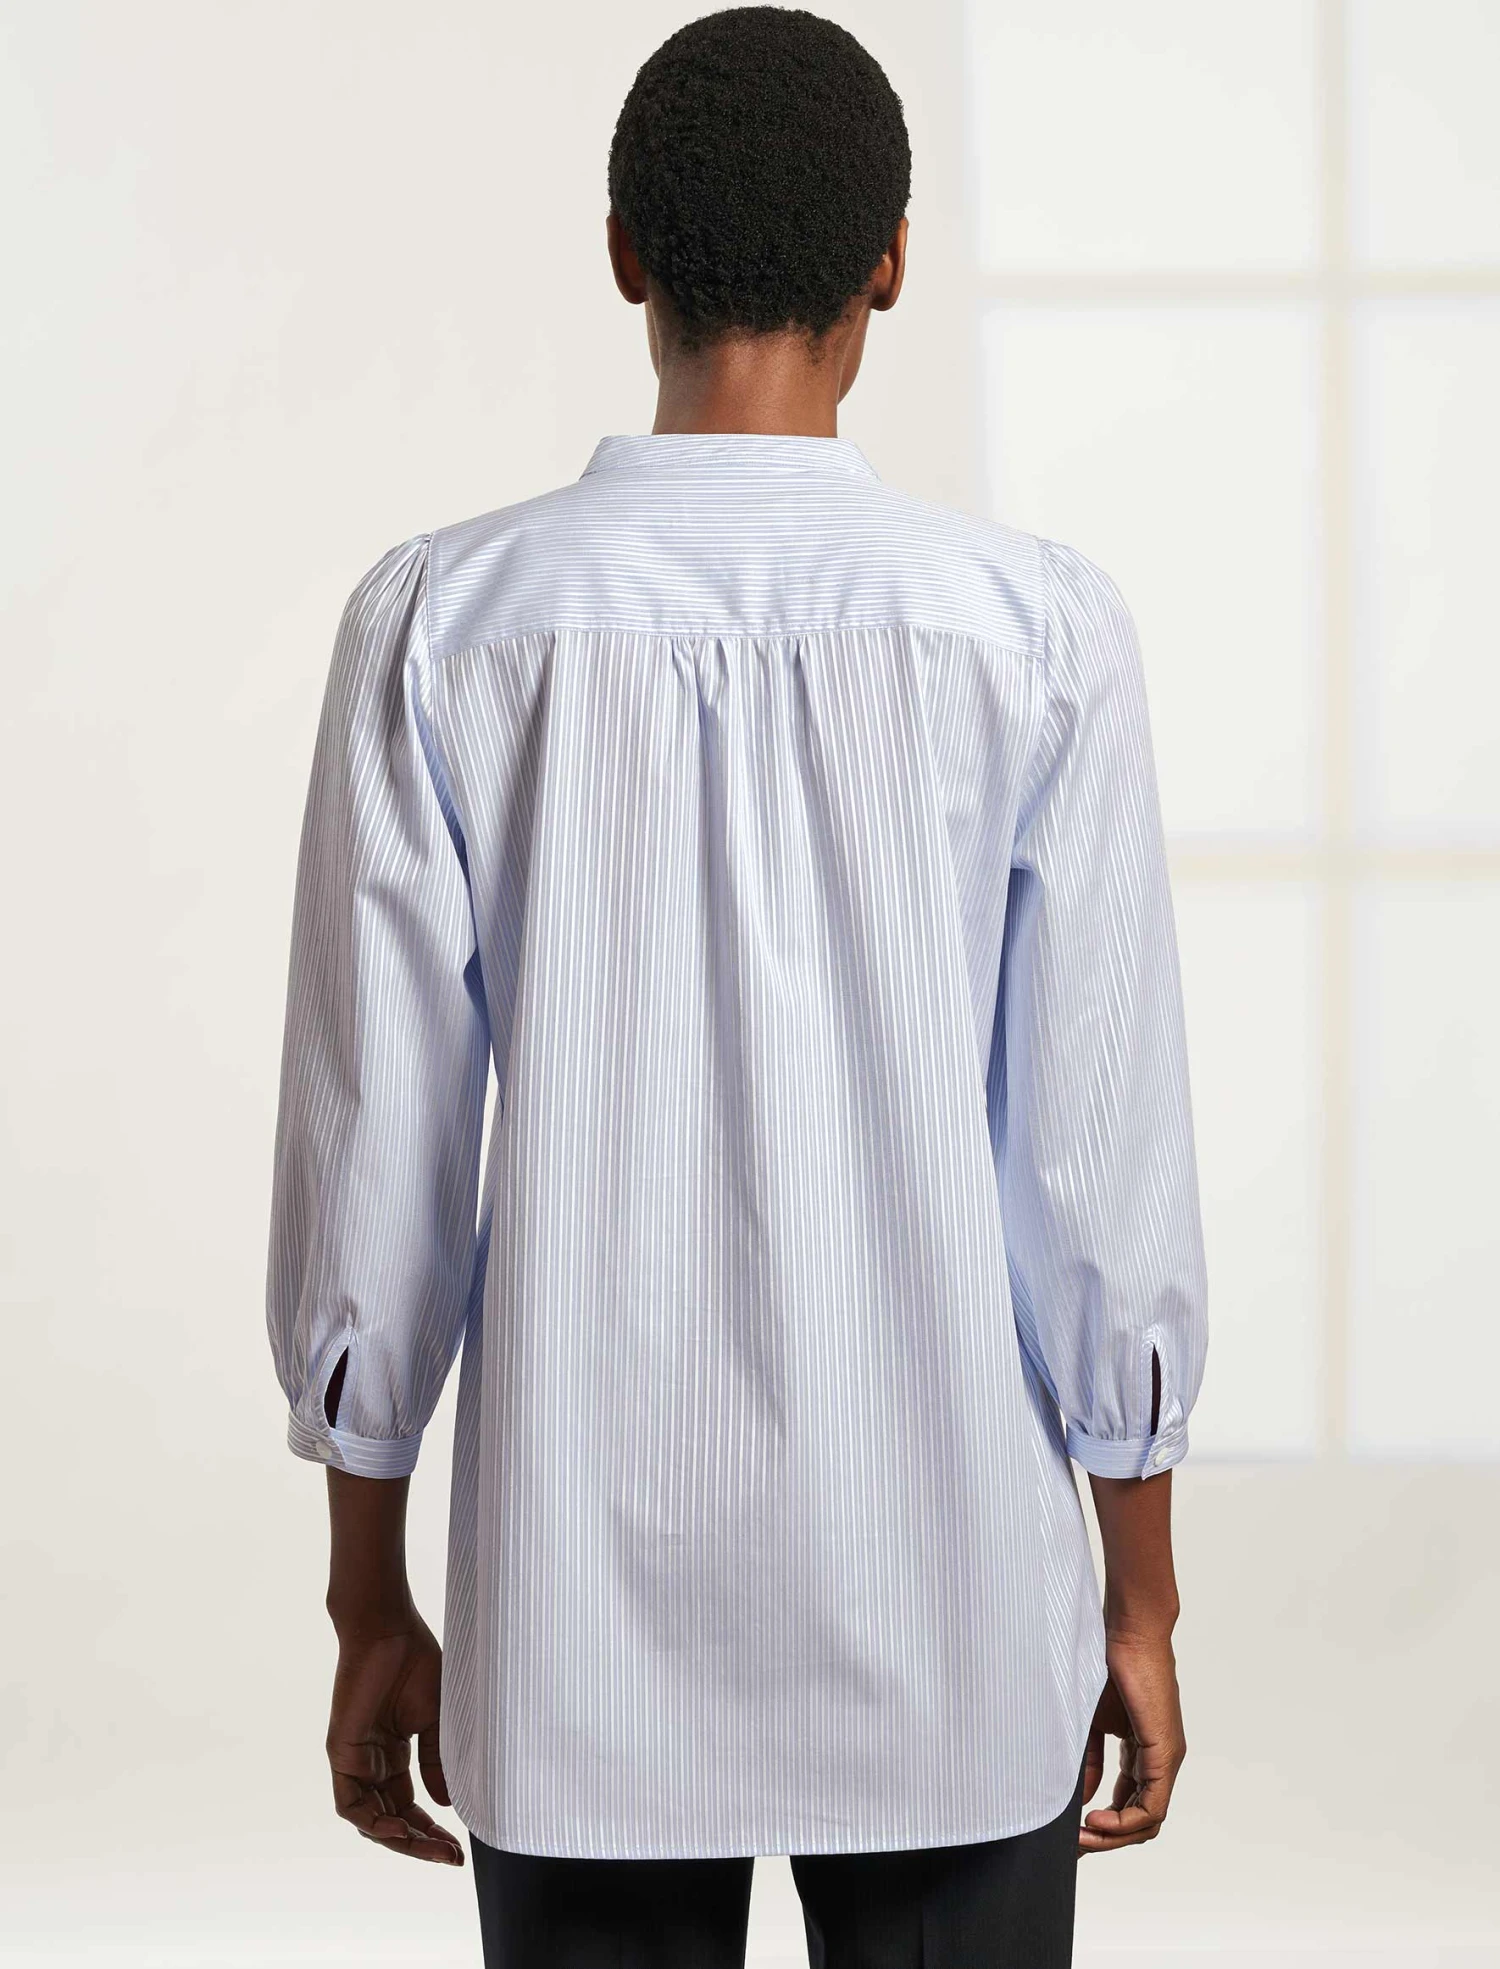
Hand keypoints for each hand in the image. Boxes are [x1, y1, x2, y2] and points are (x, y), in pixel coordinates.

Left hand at [326, 1612, 464, 1864]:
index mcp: (396, 1753)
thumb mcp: (435, 1719)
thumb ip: (436, 1762)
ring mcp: (355, 1761)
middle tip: (450, 1858)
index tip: (459, 1848)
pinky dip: (373, 1823)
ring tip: (433, 1849)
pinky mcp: (341, 1754)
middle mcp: (373, 1763)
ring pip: (371, 1820)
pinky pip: (350, 1805)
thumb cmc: (414, 1662)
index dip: (433, 1830)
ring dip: (400, 1839)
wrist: (388, 1629)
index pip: (410, 1806)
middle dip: (421, 1843)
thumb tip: (446, 1805)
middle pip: (393, 1819)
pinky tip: (400, 1828)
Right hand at [1077, 1630, 1185, 1855]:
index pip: (1130, 1803)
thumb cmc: (1109, 1663)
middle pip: (1141, 1821)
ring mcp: (1167, 1759)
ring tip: (1083, 1837)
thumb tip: (1085, 1798)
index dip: (1103, 1825)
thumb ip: (1090, 1760)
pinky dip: (1124, 1820)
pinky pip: (1152, 1805)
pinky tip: (1096, 1818)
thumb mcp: (1092, 1721)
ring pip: (1148, 1820)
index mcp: (1143, 1752)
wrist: (1128, 1631)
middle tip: (1075, 1845)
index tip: (1073, 1830)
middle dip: (1107, 1839)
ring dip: (1115, 1836)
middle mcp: (1160, 1761)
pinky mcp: (1165, 1753)